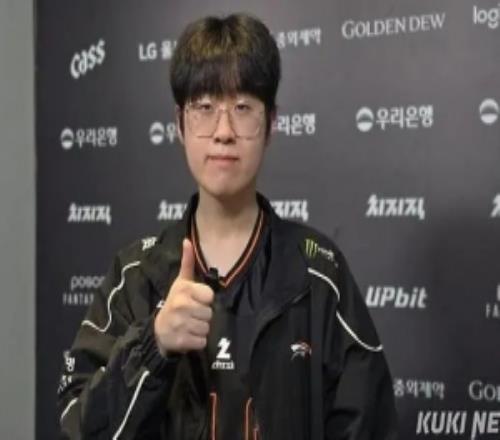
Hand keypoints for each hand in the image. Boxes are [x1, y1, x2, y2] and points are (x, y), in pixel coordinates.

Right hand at [154, 239, 213, 355]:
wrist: (159, 329)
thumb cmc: (175, 302)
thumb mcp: (181, 282)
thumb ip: (187, 262)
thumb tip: (188, 240)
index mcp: (184, 290)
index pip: (210, 296)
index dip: (205, 300)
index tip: (196, 300)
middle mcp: (181, 306)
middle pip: (209, 313)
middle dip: (203, 315)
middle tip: (192, 314)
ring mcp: (180, 324)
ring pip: (207, 328)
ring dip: (201, 328)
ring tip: (190, 324)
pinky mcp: (181, 341)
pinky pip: (202, 341)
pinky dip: (197, 341)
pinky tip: (188, 335)